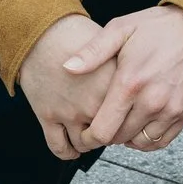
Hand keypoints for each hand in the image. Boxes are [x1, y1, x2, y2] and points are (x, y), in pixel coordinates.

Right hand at [20, 15, 119, 159]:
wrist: (40, 31)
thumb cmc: (75, 33)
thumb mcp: (113, 40)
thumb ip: (129, 67)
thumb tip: (142, 86)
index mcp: (114, 85)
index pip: (130, 119)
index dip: (130, 122)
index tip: (128, 118)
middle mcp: (93, 103)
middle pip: (110, 135)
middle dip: (111, 134)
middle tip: (111, 127)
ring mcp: (69, 112)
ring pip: (85, 144)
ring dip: (89, 142)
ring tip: (92, 134)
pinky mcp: (47, 116)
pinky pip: (59, 147)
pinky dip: (67, 152)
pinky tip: (73, 149)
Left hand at [69, 6, 182, 152]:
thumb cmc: (159, 27)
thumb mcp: (121, 29)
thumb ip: (92, 52)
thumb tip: (68, 68)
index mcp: (130, 83)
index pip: (102, 130)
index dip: (88, 136)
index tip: (84, 130)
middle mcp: (151, 101)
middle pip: (119, 138)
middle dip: (106, 133)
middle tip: (101, 121)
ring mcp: (170, 110)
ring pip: (139, 142)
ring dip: (126, 136)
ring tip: (121, 120)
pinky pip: (160, 141)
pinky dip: (146, 139)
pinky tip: (139, 124)